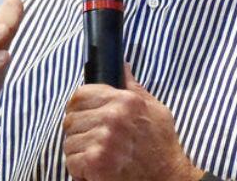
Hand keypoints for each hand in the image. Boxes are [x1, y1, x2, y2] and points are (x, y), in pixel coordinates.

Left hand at [63, 66, 202, 180]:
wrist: (167, 180)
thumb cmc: (161, 147)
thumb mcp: (155, 110)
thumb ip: (134, 88)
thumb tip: (122, 67)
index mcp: (126, 100)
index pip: (80, 95)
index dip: (78, 108)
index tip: (84, 118)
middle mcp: (113, 116)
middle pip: (71, 119)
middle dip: (79, 133)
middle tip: (94, 143)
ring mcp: (103, 139)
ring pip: (69, 142)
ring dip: (80, 153)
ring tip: (99, 157)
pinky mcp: (96, 161)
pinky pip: (72, 161)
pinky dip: (80, 170)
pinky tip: (98, 171)